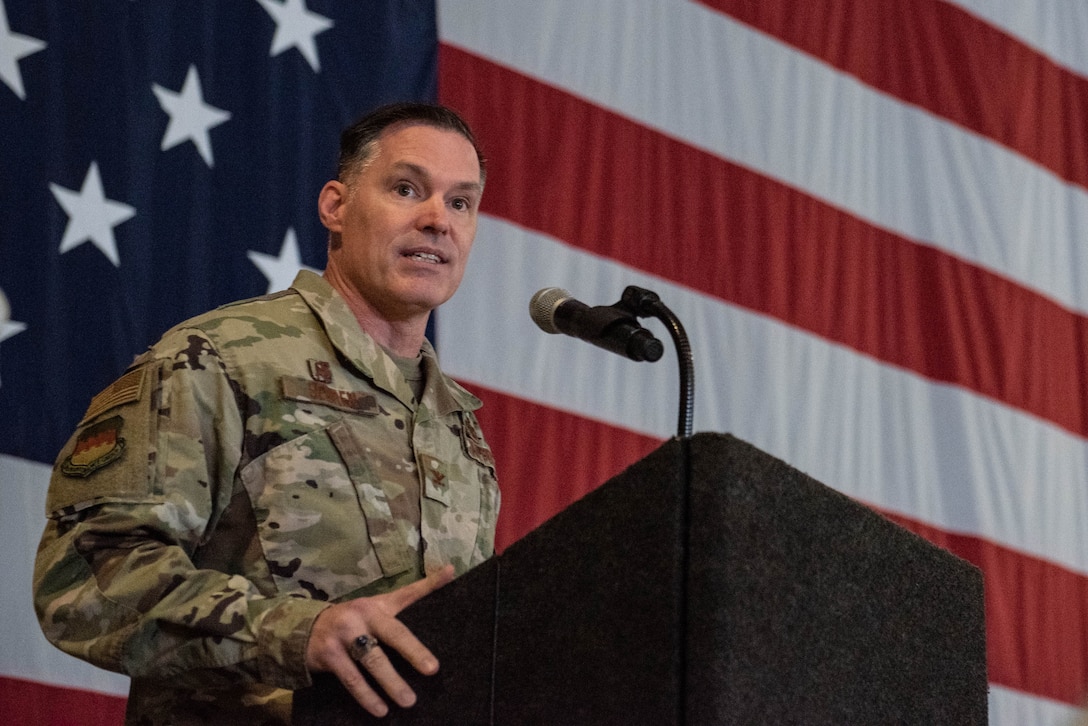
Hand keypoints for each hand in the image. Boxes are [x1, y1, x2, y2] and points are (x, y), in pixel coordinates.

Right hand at [304, 564, 455, 716]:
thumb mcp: (380, 604)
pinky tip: (380, 710)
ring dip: (390, 683)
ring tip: (408, 701)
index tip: (448, 582)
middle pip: (392, 634)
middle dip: (413, 652)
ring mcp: (343, 635)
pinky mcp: (328, 655)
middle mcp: (360, 616)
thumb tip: (450, 569)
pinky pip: (351, 679)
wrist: (304, 630)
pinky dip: (366, 696)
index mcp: (377, 604)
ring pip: (371, 661)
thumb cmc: (354, 619)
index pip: (407, 596)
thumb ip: (413, 592)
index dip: (428, 587)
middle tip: (432, 670)